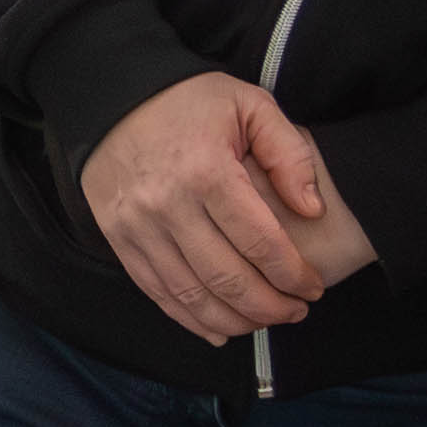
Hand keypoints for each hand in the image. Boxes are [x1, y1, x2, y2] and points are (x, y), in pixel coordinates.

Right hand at [81, 73, 376, 341]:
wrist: (112, 97)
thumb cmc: (189, 100)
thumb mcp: (250, 105)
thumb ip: (289, 154)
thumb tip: (312, 210)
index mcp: (207, 171)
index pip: (260, 243)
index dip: (293, 275)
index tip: (313, 287)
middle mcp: (169, 205)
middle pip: (227, 279)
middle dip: (270, 307)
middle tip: (296, 311)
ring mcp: (138, 227)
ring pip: (192, 296)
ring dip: (235, 320)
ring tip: (265, 322)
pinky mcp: (119, 239)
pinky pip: (157, 292)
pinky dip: (190, 319)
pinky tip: (220, 330)